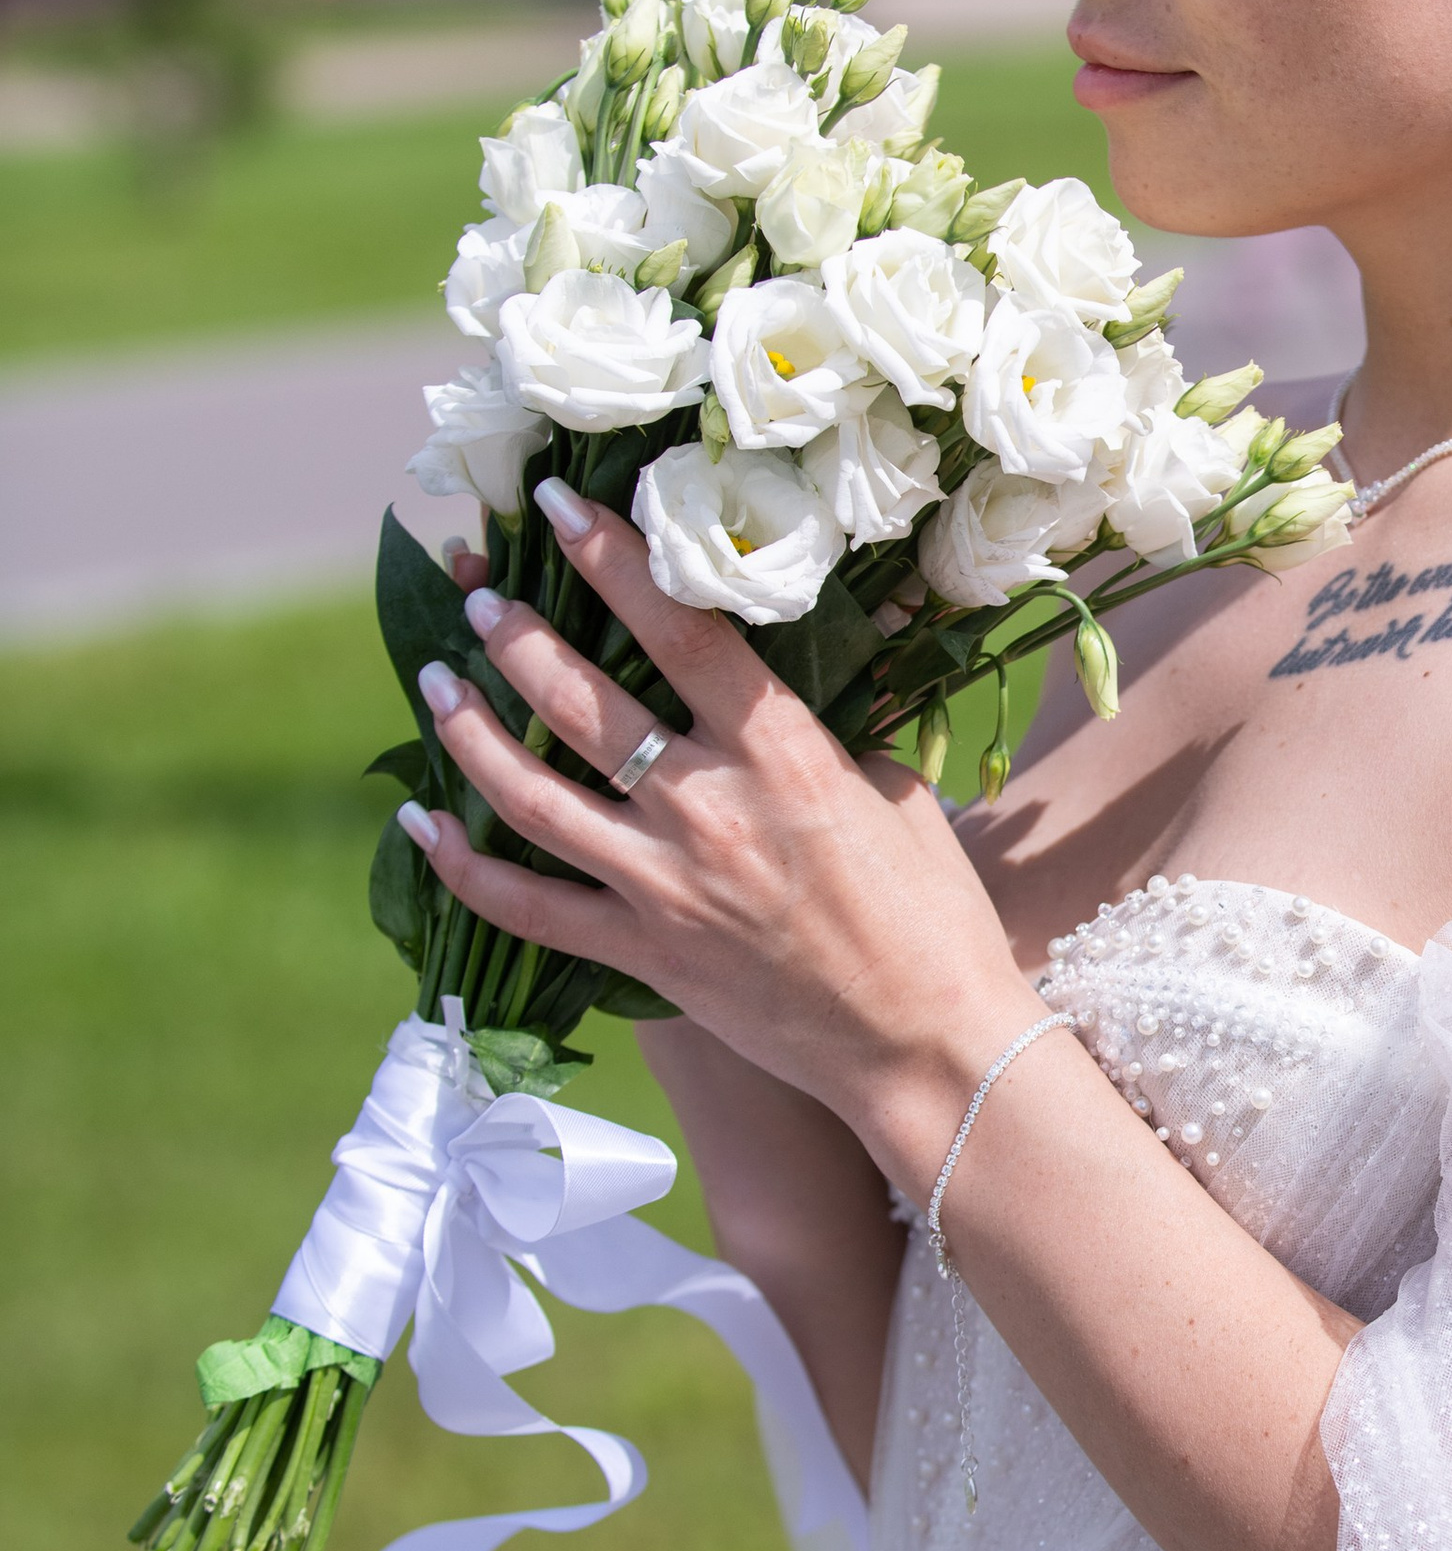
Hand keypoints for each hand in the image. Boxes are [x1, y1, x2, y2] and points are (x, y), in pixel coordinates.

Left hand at [401, 480, 1041, 1185]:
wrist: (927, 1045)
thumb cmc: (931, 913)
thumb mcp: (895, 793)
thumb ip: (826, 736)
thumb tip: (778, 691)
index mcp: (783, 755)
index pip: (681, 631)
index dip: (614, 558)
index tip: (561, 506)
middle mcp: (711, 810)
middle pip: (584, 703)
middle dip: (517, 635)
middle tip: (479, 592)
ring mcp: (666, 887)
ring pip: (532, 797)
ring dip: (471, 733)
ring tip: (437, 681)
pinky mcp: (644, 957)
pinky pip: (530, 908)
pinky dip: (466, 869)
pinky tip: (422, 827)